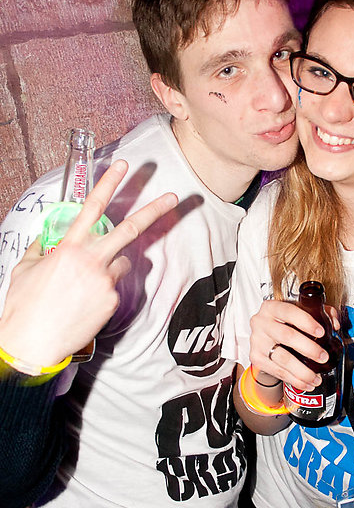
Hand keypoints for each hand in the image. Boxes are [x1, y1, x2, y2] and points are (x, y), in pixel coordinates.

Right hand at [0, 160, 177, 368]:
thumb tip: (48, 239)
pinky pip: (115, 287)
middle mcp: (91, 260)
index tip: (123, 166)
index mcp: (69, 247)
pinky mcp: (112, 301)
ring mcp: (105, 281)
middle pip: (130, 228)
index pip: (92, 207)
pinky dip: (104, 289)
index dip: (108, 183)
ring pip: (123, 261)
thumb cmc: (25, 305)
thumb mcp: (26, 267)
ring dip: (112, 264)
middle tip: (174, 197)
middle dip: (154, 210)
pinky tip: (83, 304)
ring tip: (85, 285)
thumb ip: (41, 248)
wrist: (32, 342)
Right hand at [248, 298, 339, 389]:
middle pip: (287, 336)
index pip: (289, 311)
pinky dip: (294, 380)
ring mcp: (257, 341)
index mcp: (272, 307)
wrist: (263, 334)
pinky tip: (305, 383)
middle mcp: (261, 322)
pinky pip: (277, 371)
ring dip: (302, 371)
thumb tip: (334, 324)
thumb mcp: (300, 311)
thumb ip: (321, 313)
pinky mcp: (256, 358)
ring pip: (282, 358)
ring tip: (316, 377)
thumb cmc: (285, 321)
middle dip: (309, 349)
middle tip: (324, 357)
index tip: (321, 333)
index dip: (306, 322)